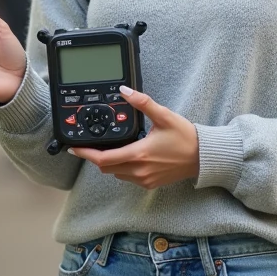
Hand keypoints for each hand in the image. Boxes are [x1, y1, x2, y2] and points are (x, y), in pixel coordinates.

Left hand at [70, 87, 198, 189]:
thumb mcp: (164, 116)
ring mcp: (144, 179)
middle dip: (96, 157)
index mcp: (139, 154)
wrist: (202, 157)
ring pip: (116, 173)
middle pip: (106, 167)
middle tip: (91, 145)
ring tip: (111, 147)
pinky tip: (128, 156)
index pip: (104, 158)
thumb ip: (142, 103)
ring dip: (109, 163)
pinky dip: (122, 168)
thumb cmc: (185, 137)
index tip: (74, 149)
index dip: (86, 154)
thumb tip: (124, 91)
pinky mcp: (150, 183)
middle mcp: (139, 170)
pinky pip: (127, 178)